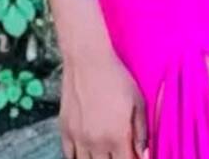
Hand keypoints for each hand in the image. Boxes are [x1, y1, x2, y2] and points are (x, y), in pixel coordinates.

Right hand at [59, 41, 148, 158]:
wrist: (88, 59)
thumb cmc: (116, 77)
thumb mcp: (137, 101)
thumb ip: (141, 132)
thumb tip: (144, 153)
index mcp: (117, 136)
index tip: (133, 154)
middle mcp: (96, 142)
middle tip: (119, 151)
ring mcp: (78, 138)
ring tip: (105, 151)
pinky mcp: (65, 130)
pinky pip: (69, 156)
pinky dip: (78, 158)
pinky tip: (88, 152)